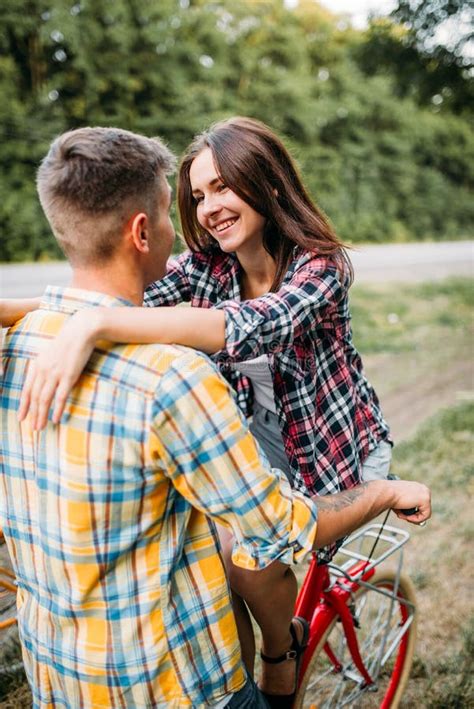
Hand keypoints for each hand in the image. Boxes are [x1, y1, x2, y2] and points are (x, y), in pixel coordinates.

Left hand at [17, 310, 99, 429]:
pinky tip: (55, 418)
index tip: (22, 418)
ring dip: (42, 415)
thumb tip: (44, 378)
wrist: (81, 330)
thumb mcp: (51, 353)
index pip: (27, 389)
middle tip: (34, 428)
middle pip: (35, 397)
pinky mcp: (68, 376)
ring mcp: (55, 373)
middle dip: (33, 414)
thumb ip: (45, 366)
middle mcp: (43, 370)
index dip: (24, 405)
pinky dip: (56, 409)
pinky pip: (60, 397)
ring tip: (41, 427)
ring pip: (44, 399)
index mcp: (37, 365)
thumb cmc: (69, 341)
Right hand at [390, 480, 430, 524]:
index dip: (411, 511)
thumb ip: (407, 504)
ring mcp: (426, 494)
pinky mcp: (426, 500)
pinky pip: (425, 516)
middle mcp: (423, 489)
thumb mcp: (400, 498)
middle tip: (402, 515)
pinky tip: (406, 516)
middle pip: (423, 508)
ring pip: (424, 513)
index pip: (419, 504)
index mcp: (417, 487)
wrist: (386, 493)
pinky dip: (415, 519)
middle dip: (412, 515)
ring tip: (401, 515)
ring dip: (412, 517)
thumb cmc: (389, 495)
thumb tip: (410, 513)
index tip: (402, 512)